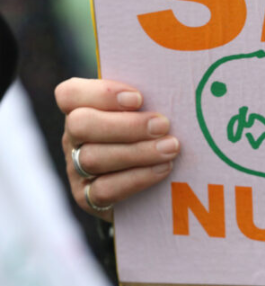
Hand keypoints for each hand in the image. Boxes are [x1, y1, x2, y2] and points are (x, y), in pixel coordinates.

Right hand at [55, 78, 178, 220]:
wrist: (148, 187)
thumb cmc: (150, 135)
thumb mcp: (146, 113)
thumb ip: (148, 100)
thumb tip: (174, 86)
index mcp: (81, 110)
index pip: (70, 94)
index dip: (101, 93)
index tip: (138, 98)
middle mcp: (73, 138)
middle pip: (81, 124)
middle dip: (126, 125)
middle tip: (163, 125)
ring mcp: (75, 169)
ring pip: (93, 158)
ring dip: (138, 152)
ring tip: (171, 148)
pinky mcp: (86, 198)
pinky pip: (105, 190)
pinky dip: (137, 178)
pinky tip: (163, 169)